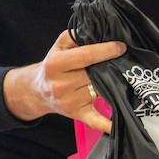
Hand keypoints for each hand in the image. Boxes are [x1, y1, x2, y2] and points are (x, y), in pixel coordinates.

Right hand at [2, 31, 125, 132]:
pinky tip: (117, 126)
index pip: (87, 55)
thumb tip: (100, 31)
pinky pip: (94, 120)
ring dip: (111, 83)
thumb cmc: (53, 65)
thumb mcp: (59, 45)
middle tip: (120, 60)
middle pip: (95, 74)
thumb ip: (77, 35)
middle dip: (110, 66)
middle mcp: (60, 84)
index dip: (107, 50)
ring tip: (116, 75)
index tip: (121, 47)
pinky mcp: (76, 114)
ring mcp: (69, 101)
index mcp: (55, 64)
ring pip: (100, 90)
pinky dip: (106, 124)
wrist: (37, 91)